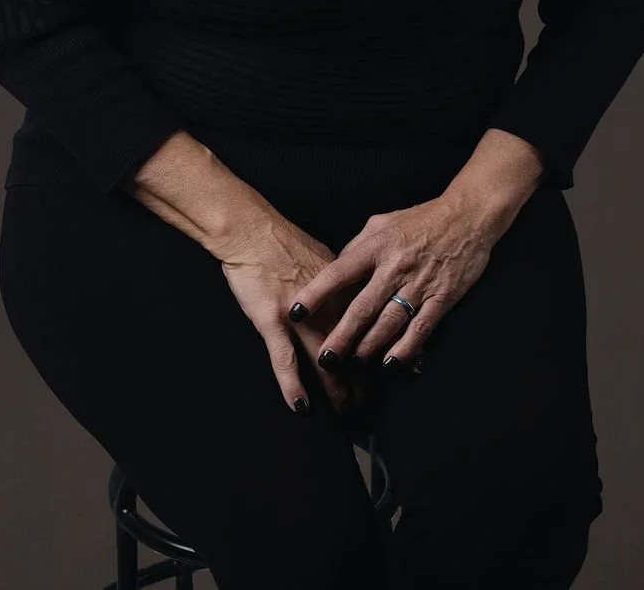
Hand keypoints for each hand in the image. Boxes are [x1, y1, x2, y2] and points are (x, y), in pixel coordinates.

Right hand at [218, 212, 376, 415]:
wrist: (252, 231)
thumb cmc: (285, 242)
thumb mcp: (325, 258)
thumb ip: (343, 283)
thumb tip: (359, 297)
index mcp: (343, 290)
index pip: (370, 329)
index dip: (380, 352)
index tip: (391, 370)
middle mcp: (327, 305)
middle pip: (352, 350)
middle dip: (363, 380)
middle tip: (371, 403)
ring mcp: (299, 316)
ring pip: (325, 361)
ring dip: (337, 390)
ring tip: (346, 412)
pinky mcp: (272, 321)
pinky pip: (285, 359)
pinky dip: (294, 385)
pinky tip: (302, 406)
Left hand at [287, 193, 496, 371]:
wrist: (466, 217)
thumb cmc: (418, 220)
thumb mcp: (381, 223)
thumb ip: (357, 249)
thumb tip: (334, 273)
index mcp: (376, 245)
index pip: (338, 272)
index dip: (315, 294)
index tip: (295, 313)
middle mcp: (395, 266)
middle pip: (362, 307)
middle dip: (341, 336)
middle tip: (325, 359)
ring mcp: (419, 284)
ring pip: (389, 322)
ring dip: (369, 347)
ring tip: (353, 364)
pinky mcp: (442, 298)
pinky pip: (420, 329)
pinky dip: (404, 350)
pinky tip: (390, 365)